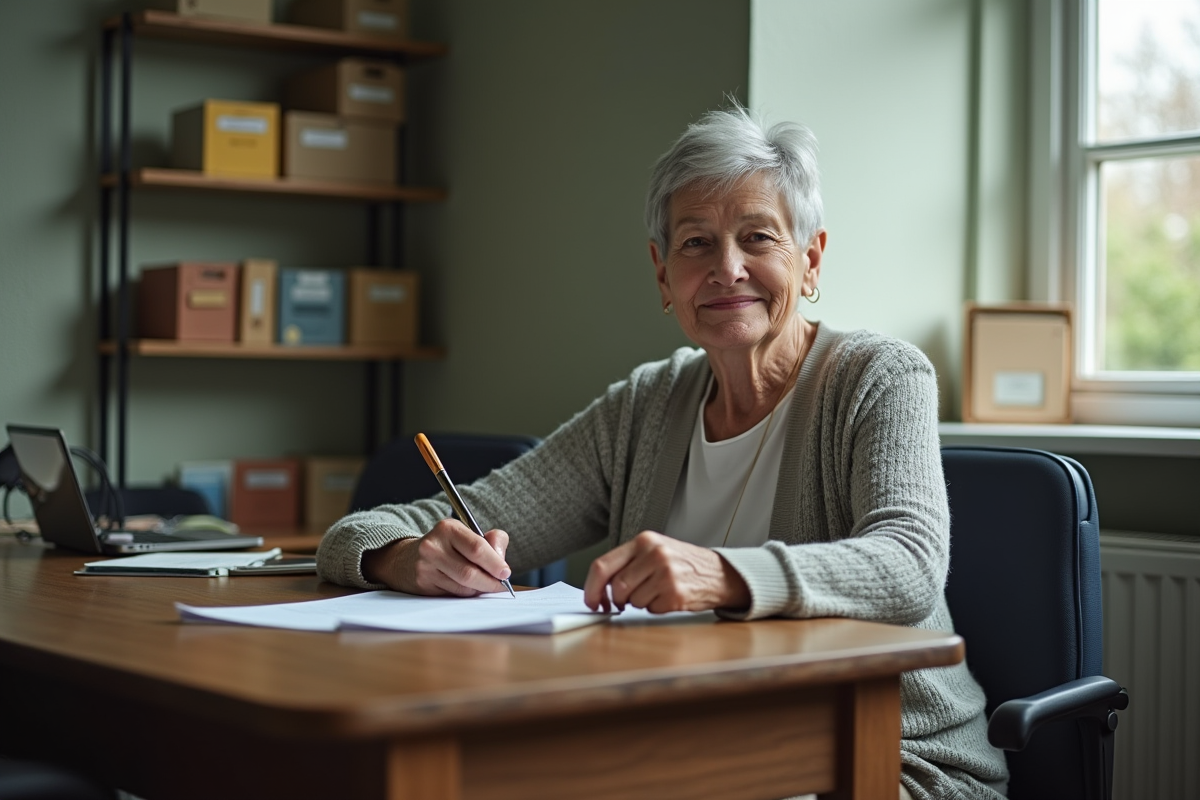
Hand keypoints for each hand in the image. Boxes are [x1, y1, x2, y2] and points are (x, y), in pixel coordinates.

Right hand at [362, 519, 510, 595]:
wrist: (409, 558)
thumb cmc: (449, 546)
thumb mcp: (470, 534)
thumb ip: (493, 541)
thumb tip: (502, 562)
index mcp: (448, 528)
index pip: (476, 548)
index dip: (495, 563)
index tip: (505, 573)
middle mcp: (433, 546)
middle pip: (469, 572)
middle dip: (490, 582)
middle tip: (500, 586)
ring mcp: (425, 567)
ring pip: (462, 587)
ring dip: (478, 589)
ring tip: (483, 584)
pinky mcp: (422, 585)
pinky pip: (452, 595)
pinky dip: (465, 594)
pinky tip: (467, 588)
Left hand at [583, 531, 749, 613]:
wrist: (718, 573)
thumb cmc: (682, 563)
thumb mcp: (654, 550)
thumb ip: (627, 563)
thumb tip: (598, 588)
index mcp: (643, 541)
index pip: (602, 566)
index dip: (592, 588)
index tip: (591, 601)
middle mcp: (654, 554)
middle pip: (617, 587)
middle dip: (619, 599)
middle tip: (629, 599)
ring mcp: (666, 574)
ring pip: (632, 601)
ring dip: (640, 603)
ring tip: (657, 591)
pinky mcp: (675, 594)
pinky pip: (650, 610)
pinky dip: (655, 608)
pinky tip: (668, 598)